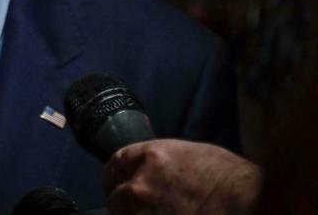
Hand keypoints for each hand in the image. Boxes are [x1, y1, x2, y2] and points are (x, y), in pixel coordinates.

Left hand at [103, 139, 261, 214]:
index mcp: (151, 157)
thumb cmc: (230, 178)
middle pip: (115, 197)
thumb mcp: (191, 155)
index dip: (115, 174)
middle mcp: (142, 183)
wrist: (250, 202)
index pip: (116, 162)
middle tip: (130, 209)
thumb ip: (162, 163)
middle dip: (122, 202)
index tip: (116, 183)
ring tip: (153, 214)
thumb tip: (153, 172)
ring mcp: (147, 212)